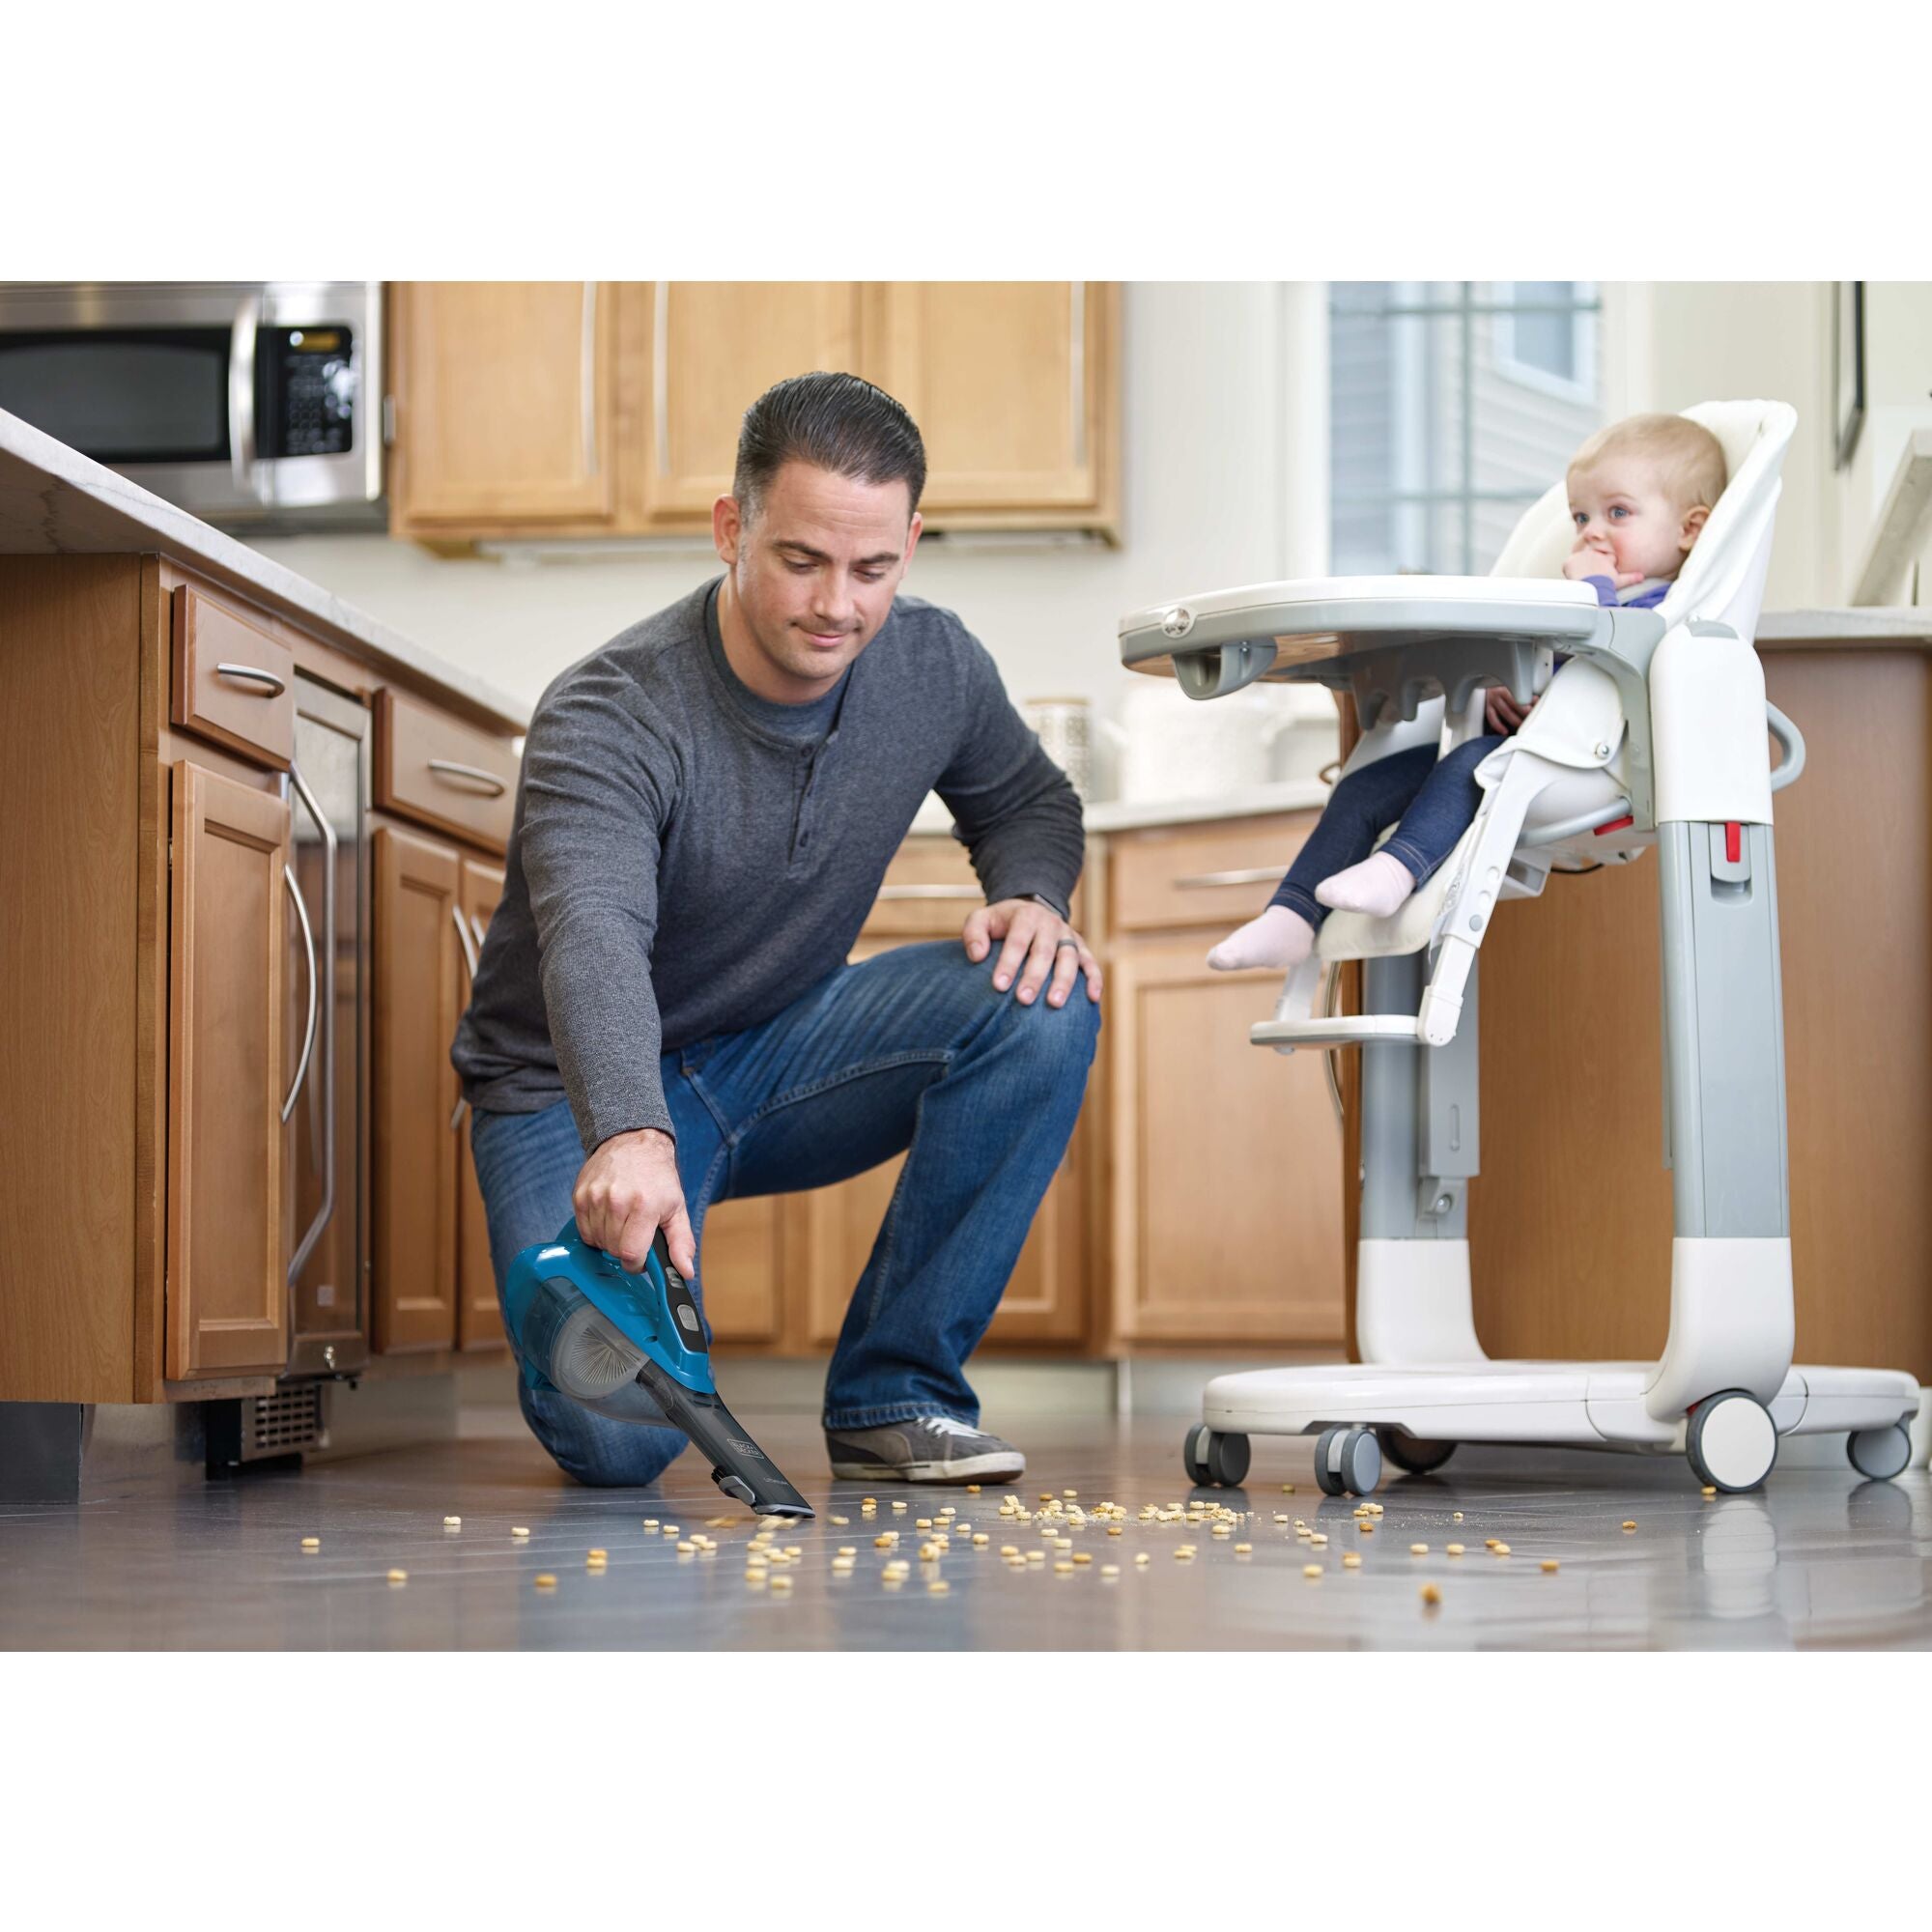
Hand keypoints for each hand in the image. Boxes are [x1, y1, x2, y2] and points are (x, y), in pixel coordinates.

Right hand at [572, 1126, 694, 1275]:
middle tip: (635, 1234)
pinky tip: (608, 1218)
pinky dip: (596, 1231)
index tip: (640, 1259)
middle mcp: (617, 1200)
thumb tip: (685, 1272)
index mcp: (644, 1206)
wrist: (634, 1141)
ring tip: (623, 1223)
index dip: (636, 1264)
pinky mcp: (580, 1195)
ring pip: (597, 1242)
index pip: (630, 1254)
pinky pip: (584, 1230)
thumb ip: (681, 1243)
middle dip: (625, 1250)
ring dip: (609, 1240)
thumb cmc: (657, 1177)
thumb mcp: (677, 1208)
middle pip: (613, 1249)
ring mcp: (595, 1197)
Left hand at [962, 898, 1101, 1008]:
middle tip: (1024, 1000)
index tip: (999, 986)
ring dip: (1064, 981)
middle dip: (1035, 976)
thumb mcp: (982, 919)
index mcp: (1026, 916)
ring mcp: (1068, 936)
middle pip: (1044, 951)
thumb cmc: (1001, 922)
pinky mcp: (1081, 947)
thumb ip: (974, 933)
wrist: (1030, 910)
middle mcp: (1050, 924)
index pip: (1017, 940)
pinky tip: (1093, 998)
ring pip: (1070, 957)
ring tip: (1054, 1003)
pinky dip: (1095, 979)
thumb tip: (977, 956)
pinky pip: (1091, 962)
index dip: (1009, 963)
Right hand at [1485, 686, 1537, 733]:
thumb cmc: (1504, 683)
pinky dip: (1498, 726)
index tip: (1537, 706)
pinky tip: (1505, 731)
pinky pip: (1492, 718)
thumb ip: (1525, 690)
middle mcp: (1500, 691)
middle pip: (1515, 703)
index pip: (1522, 693)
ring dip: (1516, 721)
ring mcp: (1493, 699)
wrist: (1487, 679)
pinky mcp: (1488, 706)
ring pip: (1506, 712)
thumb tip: (1535, 701)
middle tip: (1533, 719)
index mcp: (1509, 684)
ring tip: (1523, 726)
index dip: (1531, 701)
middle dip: (1525, 712)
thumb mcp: (1514, 683)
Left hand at [1563, 541, 1642, 590]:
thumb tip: (1641, 577)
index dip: (1602, 566)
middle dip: (1589, 565)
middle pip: (1590, 558)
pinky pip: (1568, 565)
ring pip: (1578, 561)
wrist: (1593, 586)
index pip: (1605, 558)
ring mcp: (1581, 556)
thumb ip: (1631, 578)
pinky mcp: (1570, 561)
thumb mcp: (1620, 581)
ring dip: (1579, 568)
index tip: (1601, 573)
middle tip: (1589, 577)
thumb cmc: (1607, 585)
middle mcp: (1594, 553)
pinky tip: (1573, 578)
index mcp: (1606, 557)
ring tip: (1581, 578)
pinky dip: (1569, 571)